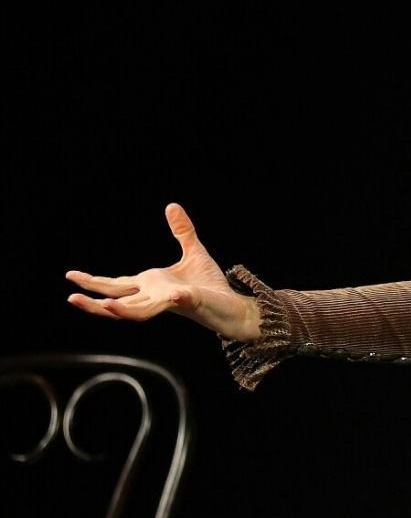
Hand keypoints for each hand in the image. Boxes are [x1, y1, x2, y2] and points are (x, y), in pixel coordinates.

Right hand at [65, 203, 261, 341]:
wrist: (233, 306)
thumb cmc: (211, 285)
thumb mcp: (194, 252)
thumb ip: (182, 231)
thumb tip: (171, 205)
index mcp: (152, 284)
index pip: (116, 285)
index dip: (94, 281)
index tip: (71, 275)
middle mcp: (155, 296)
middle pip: (118, 301)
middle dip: (94, 301)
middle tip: (71, 296)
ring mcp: (170, 302)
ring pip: (138, 311)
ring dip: (120, 310)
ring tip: (103, 305)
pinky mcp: (189, 303)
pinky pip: (177, 302)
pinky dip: (170, 300)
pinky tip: (170, 295)